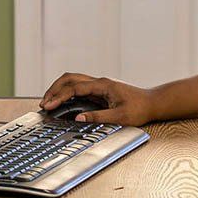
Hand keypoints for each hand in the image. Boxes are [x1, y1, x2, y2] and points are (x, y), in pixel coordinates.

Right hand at [39, 72, 154, 125]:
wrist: (153, 103)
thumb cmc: (140, 109)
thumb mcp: (120, 116)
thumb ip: (98, 117)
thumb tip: (78, 118)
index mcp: (103, 85)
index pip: (75, 88)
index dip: (59, 96)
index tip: (48, 106)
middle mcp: (100, 82)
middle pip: (70, 78)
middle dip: (54, 89)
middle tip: (43, 102)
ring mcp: (100, 85)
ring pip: (74, 81)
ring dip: (60, 89)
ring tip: (48, 101)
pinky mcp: (101, 91)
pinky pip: (79, 88)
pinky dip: (67, 92)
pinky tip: (62, 102)